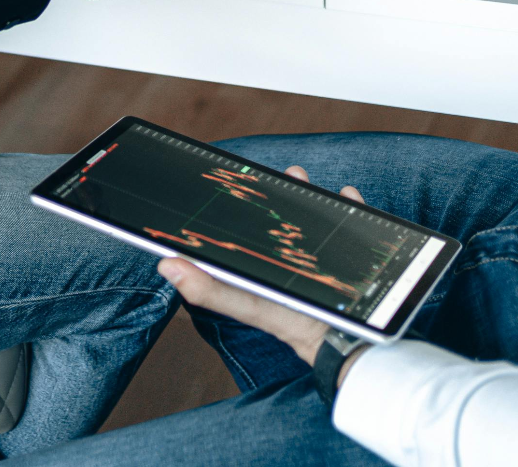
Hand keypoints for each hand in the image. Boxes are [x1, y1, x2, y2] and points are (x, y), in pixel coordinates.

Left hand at [158, 166, 369, 382]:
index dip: (238, 209)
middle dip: (280, 193)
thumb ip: (210, 288)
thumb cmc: (290, 324)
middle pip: (283, 221)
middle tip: (277, 173)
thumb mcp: (247, 302)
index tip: (234, 180)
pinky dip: (349, 206)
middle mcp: (292, 260)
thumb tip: (165, 265)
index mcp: (264, 266)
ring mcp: (324, 258)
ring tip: (300, 176)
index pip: (247, 233)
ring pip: (314, 219)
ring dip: (309, 194)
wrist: (345, 343)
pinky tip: (347, 193)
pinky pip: (351, 227)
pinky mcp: (352, 258)